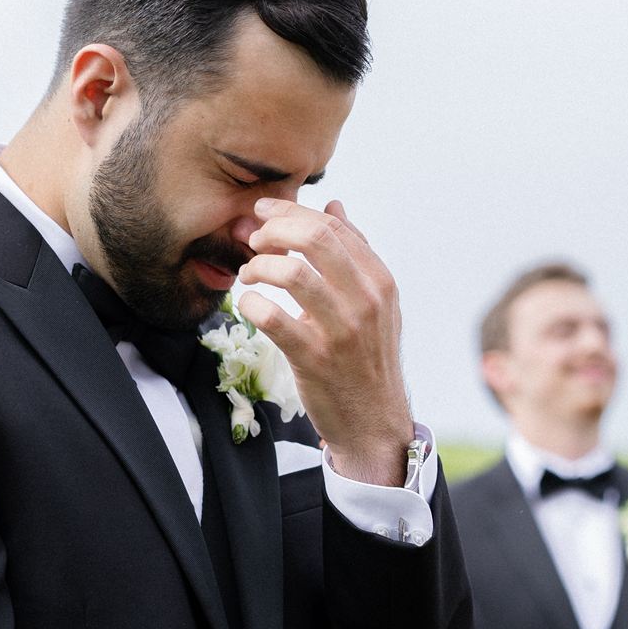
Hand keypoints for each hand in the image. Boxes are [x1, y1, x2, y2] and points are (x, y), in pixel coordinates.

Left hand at [236, 198, 411, 485]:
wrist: (373, 422)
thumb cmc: (367, 360)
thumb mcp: (375, 304)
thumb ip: (355, 255)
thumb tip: (335, 206)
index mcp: (379, 281)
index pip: (333, 226)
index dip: (291, 212)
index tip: (264, 213)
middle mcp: (365, 300)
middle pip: (315, 239)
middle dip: (274, 230)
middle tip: (253, 240)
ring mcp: (341, 329)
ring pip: (292, 273)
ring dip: (259, 266)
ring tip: (249, 274)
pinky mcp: (314, 358)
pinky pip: (272, 317)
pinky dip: (251, 304)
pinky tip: (247, 304)